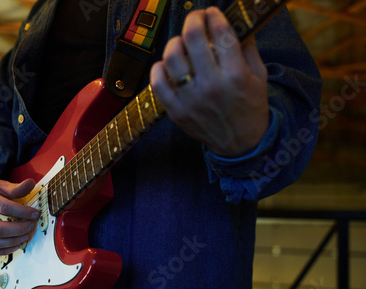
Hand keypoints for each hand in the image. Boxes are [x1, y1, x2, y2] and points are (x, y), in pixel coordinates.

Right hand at [0, 178, 38, 254]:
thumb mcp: (1, 185)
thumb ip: (16, 188)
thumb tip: (31, 183)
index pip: (4, 208)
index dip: (22, 212)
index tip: (35, 214)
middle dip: (19, 230)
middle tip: (31, 226)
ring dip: (13, 242)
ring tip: (25, 236)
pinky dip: (4, 250)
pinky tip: (15, 244)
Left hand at [150, 7, 268, 156]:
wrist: (241, 145)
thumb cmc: (251, 108)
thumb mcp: (260, 77)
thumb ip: (248, 49)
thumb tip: (235, 24)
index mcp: (236, 75)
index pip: (220, 33)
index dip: (214, 16)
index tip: (212, 13)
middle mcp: (211, 86)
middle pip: (192, 38)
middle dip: (193, 20)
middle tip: (196, 19)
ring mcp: (191, 100)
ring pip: (172, 57)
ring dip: (175, 42)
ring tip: (181, 42)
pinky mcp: (176, 111)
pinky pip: (158, 83)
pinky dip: (158, 69)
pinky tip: (167, 65)